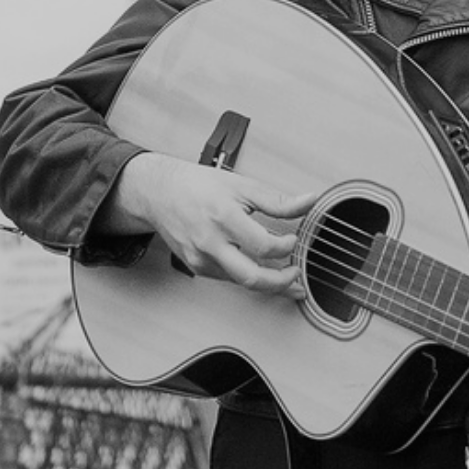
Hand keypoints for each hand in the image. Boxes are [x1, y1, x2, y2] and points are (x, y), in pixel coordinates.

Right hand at [98, 152, 317, 297]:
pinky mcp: (197, 267)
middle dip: (281, 283)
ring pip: (241, 282)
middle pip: (251, 278)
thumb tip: (308, 201)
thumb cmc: (197, 186)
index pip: (263, 246)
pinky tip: (258, 269)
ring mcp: (201, 258)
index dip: (285, 247)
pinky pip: (228, 278)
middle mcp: (210, 242)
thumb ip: (277, 200)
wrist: (159, 193)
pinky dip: (247, 276)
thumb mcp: (241, 185)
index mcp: (223, 217)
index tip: (293, 240)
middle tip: (297, 277)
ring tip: (286, 277)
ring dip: (267, 283)